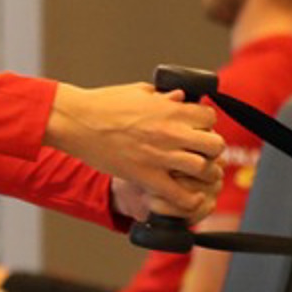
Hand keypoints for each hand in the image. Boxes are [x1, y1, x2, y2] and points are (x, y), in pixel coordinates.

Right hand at [48, 83, 221, 214]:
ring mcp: (160, 155)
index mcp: (170, 109)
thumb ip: (163, 97)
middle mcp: (171, 132)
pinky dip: (188, 200)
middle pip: (215, 145)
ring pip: (204, 169)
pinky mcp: (146, 176)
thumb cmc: (102, 104)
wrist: (77, 121)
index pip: (210, 118)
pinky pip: (179, 195)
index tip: (197, 130)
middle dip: (210, 150)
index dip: (206, 125)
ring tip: (193, 175)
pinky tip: (187, 198)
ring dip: (202, 173)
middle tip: (199, 153)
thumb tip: (180, 97)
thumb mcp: (137, 92)